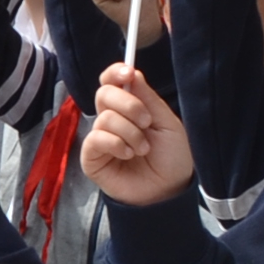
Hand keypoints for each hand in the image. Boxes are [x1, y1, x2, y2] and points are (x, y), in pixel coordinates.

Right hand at [81, 62, 196, 204]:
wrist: (169, 190)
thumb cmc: (172, 158)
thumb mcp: (167, 123)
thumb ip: (148, 98)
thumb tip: (132, 72)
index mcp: (129, 107)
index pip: (111, 82)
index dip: (115, 72)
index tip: (127, 73)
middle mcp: (111, 119)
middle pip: (104, 93)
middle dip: (129, 105)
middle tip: (147, 123)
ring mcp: (100, 138)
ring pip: (105, 118)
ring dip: (130, 133)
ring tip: (142, 149)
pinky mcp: (91, 157)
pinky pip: (96, 139)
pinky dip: (116, 144)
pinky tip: (128, 155)